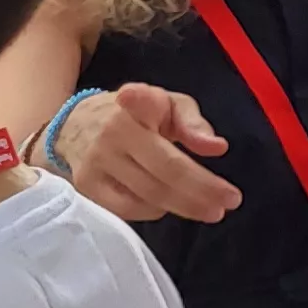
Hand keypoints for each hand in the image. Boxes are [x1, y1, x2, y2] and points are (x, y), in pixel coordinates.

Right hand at [61, 84, 239, 222]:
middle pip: (163, 168)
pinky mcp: (87, 186)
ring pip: (149, 194)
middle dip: (201, 189)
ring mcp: (96, 162)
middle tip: (230, 202)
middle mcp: (110, 133)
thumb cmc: (137, 114)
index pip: (135, 100)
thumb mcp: (167, 104)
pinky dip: (156, 211)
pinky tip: (173, 206)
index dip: (135, 99)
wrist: (77, 126)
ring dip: (185, 206)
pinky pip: (129, 209)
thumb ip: (193, 122)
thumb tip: (217, 147)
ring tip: (211, 210)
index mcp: (133, 105)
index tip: (129, 96)